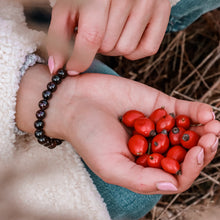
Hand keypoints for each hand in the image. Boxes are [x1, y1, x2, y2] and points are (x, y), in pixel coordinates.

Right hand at [16, 65, 219, 193]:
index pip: (175, 174)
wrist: (76, 102)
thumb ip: (140, 179)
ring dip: (205, 131)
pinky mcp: (157, 104)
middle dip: (202, 149)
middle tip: (210, 139)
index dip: (190, 168)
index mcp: (142, 166)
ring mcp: (157, 125)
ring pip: (189, 132)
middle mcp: (153, 147)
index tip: (196, 154)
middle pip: (186, 153)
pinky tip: (205, 113)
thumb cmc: (87, 135)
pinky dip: (196, 112)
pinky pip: (182, 110)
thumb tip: (172, 185)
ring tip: (213, 127)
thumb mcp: (110, 165)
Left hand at [47, 0, 170, 74]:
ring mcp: (149, 3)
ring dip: (115, 47)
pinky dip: (134, 50)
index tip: (73, 68)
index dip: (80, 59)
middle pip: (109, 47)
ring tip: (111, 32)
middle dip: (98, 47)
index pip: (92, 38)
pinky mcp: (162, 12)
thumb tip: (56, 67)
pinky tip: (126, 36)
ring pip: (126, 50)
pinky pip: (147, 49)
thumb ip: (59, 36)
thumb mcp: (68, 7)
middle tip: (97, 33)